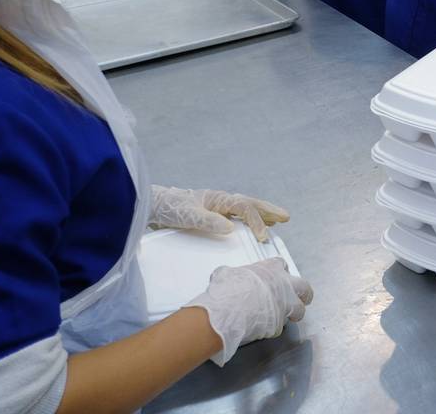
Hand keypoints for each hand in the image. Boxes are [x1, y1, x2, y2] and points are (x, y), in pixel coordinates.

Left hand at [149, 185, 289, 241]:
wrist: (149, 207)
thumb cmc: (167, 208)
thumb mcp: (187, 215)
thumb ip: (208, 220)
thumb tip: (230, 228)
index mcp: (217, 199)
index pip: (244, 208)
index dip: (257, 221)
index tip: (264, 237)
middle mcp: (219, 201)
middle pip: (249, 203)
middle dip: (268, 211)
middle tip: (286, 217)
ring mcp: (215, 207)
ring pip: (244, 209)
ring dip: (260, 214)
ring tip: (275, 220)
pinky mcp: (209, 215)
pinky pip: (235, 216)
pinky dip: (246, 220)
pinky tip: (248, 228)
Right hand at [185, 258, 313, 365]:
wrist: (229, 310)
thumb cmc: (228, 289)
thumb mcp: (226, 273)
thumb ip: (233, 274)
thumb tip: (225, 276)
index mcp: (272, 269)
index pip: (282, 265)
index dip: (280, 273)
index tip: (277, 278)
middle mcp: (284, 285)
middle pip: (304, 287)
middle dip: (302, 294)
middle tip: (297, 299)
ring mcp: (284, 305)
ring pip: (299, 310)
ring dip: (293, 314)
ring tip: (282, 318)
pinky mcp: (279, 324)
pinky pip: (279, 326)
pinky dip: (272, 328)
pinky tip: (262, 328)